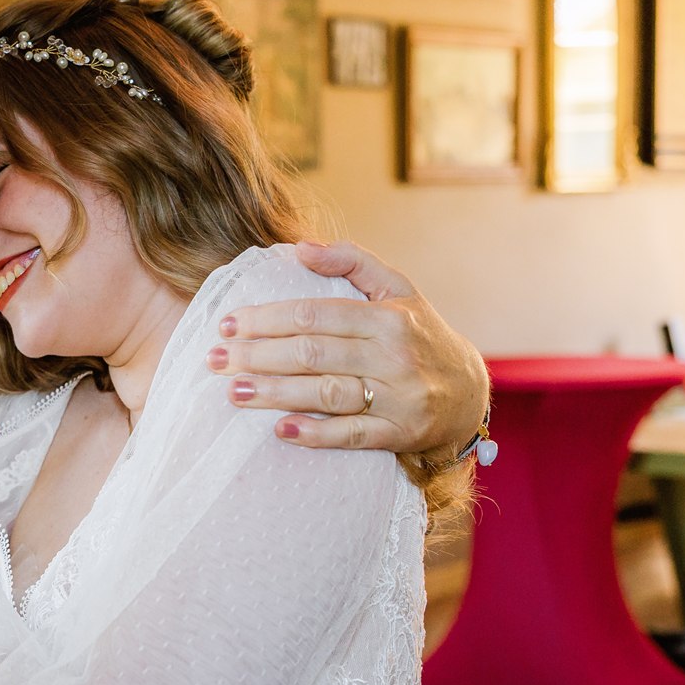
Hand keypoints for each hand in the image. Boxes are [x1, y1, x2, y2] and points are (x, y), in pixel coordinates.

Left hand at [212, 240, 488, 452]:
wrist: (468, 393)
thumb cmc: (419, 334)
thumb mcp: (398, 289)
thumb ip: (351, 260)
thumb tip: (298, 248)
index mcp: (388, 317)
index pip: (315, 315)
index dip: (268, 319)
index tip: (228, 324)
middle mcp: (393, 356)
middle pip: (313, 354)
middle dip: (259, 356)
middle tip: (215, 359)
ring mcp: (398, 397)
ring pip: (327, 394)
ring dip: (276, 393)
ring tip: (234, 392)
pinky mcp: (399, 433)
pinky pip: (352, 435)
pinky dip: (316, 434)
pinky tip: (281, 430)